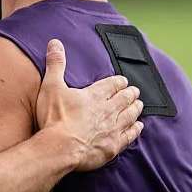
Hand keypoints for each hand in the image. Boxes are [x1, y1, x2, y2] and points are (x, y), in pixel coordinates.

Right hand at [36, 39, 143, 171]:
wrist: (60, 148)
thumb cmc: (55, 118)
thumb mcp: (52, 86)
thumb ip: (56, 64)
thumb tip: (55, 43)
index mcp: (95, 95)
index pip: (112, 84)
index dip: (119, 82)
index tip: (123, 81)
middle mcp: (108, 110)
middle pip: (124, 99)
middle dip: (130, 94)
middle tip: (135, 91)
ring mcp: (112, 128)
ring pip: (130, 115)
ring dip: (135, 109)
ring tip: (139, 105)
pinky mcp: (113, 146)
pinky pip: (129, 136)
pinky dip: (135, 130)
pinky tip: (139, 127)